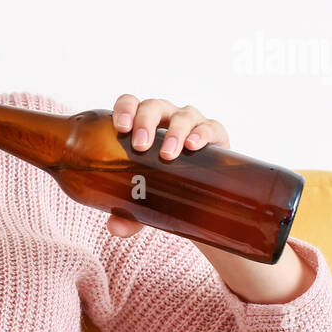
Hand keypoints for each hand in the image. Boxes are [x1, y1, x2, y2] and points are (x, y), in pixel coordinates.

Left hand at [106, 94, 230, 238]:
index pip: (130, 104)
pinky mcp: (215, 134)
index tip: (120, 128)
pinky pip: (211, 127)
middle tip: (141, 145)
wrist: (202, 196)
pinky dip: (202, 134)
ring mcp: (191, 124)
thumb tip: (116, 228)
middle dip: (146, 122)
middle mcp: (166, 118)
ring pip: (182, 116)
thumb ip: (128, 213)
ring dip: (174, 132)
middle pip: (154, 107)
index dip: (124, 109)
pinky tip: (195, 146)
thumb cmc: (164, 186)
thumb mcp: (144, 201)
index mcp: (142, 125)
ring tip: (169, 154)